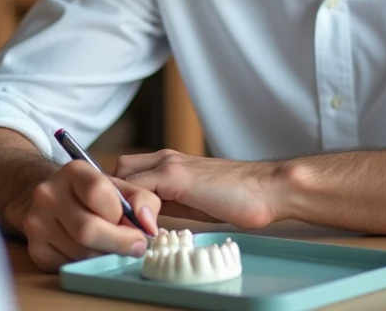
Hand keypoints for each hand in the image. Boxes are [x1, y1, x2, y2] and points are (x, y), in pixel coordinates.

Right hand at [20, 160, 160, 272]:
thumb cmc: (92, 194)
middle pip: (87, 229)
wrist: (53, 199)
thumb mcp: (118, 186)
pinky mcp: (35, 249)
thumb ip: (141, 199)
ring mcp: (37, 222)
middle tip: (136, 247)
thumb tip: (149, 225)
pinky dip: (87, 264)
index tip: (138, 226)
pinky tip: (93, 252)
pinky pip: (69, 266)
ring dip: (105, 256)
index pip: (98, 192)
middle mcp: (48, 194)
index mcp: (72, 171)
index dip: (121, 214)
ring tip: (113, 247)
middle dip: (119, 243)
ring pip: (81, 252)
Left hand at [114, 150, 282, 230]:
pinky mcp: (176, 175)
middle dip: (117, 193)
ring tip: (133, 226)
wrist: (268, 188)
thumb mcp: (194, 201)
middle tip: (125, 221)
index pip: (128, 172)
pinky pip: (139, 189)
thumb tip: (147, 218)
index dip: (122, 194)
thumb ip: (170, 203)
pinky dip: (136, 209)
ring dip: (123, 201)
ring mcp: (169, 163)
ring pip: (123, 175)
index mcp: (169, 163)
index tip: (125, 218)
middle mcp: (165, 158)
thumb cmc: (239, 197)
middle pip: (119, 168)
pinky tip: (147, 227)